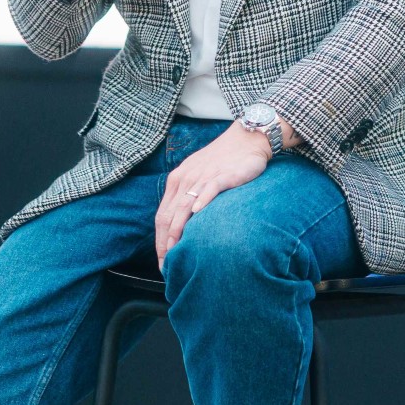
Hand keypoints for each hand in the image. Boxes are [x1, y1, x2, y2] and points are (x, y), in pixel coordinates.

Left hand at [155, 124, 271, 266]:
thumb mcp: (197, 177)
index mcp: (177, 181)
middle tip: (168, 264)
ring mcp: (203, 177)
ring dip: (178, 230)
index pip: (161, 216)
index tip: (163, 260)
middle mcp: (185, 179)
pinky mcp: (222, 175)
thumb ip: (187, 198)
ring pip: (184, 206)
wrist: (245, 140)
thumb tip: (181, 227)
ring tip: (176, 250)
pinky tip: (198, 215)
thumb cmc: (222, 161)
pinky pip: (209, 189)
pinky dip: (202, 202)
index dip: (160, 240)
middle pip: (169, 215)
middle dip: (165, 242)